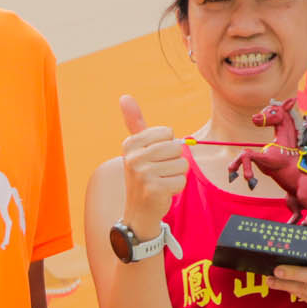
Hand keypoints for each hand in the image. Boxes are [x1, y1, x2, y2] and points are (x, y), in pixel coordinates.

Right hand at [119, 95, 187, 234]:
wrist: (138, 211)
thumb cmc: (143, 175)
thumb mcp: (137, 148)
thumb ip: (135, 123)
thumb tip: (124, 97)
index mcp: (131, 144)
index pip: (168, 133)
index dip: (167, 146)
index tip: (154, 158)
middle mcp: (134, 157)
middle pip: (176, 147)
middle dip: (174, 161)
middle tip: (160, 172)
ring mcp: (143, 174)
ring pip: (182, 164)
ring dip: (176, 175)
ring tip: (161, 182)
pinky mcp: (154, 189)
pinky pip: (182, 180)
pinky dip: (177, 187)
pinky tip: (164, 192)